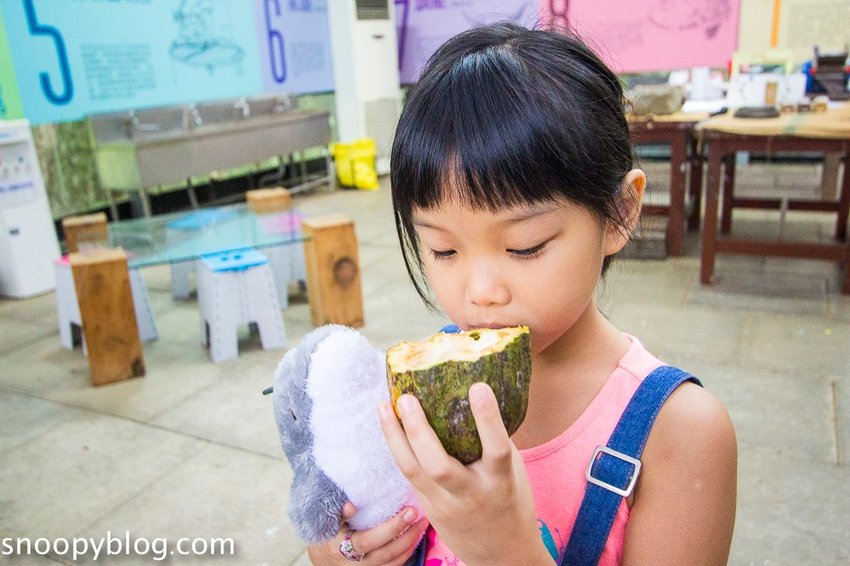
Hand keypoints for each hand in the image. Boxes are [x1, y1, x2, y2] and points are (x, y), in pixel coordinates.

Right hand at [307, 502, 427, 565]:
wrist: (322, 559)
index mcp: (339, 546)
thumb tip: (351, 506)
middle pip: (380, 550)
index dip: (384, 528)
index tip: (404, 510)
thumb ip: (338, 513)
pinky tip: (415, 538)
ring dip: (408, 542)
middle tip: (414, 512)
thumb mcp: (326, 522)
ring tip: (422, 524)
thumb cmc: (326, 534)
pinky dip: (405, 553)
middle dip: (399, 531)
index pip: (363, 540)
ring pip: (389, 560)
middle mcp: (352, 561)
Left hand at [379, 383, 552, 565]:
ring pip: (411, 471)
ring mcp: (445, 505)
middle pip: (439, 465)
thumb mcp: (513, 472)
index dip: (488, 419)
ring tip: (383, 406)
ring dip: (394, 436)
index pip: (496, 449)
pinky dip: (397, 448)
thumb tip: (474, 396)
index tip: (478, 386)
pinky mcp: (428, 509)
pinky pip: (408, 476)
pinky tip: (388, 425)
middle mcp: (470, 495)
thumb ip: (495, 441)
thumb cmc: (511, 501)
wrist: (502, 554)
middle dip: (419, 430)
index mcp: (500, 482)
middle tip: (407, 398)